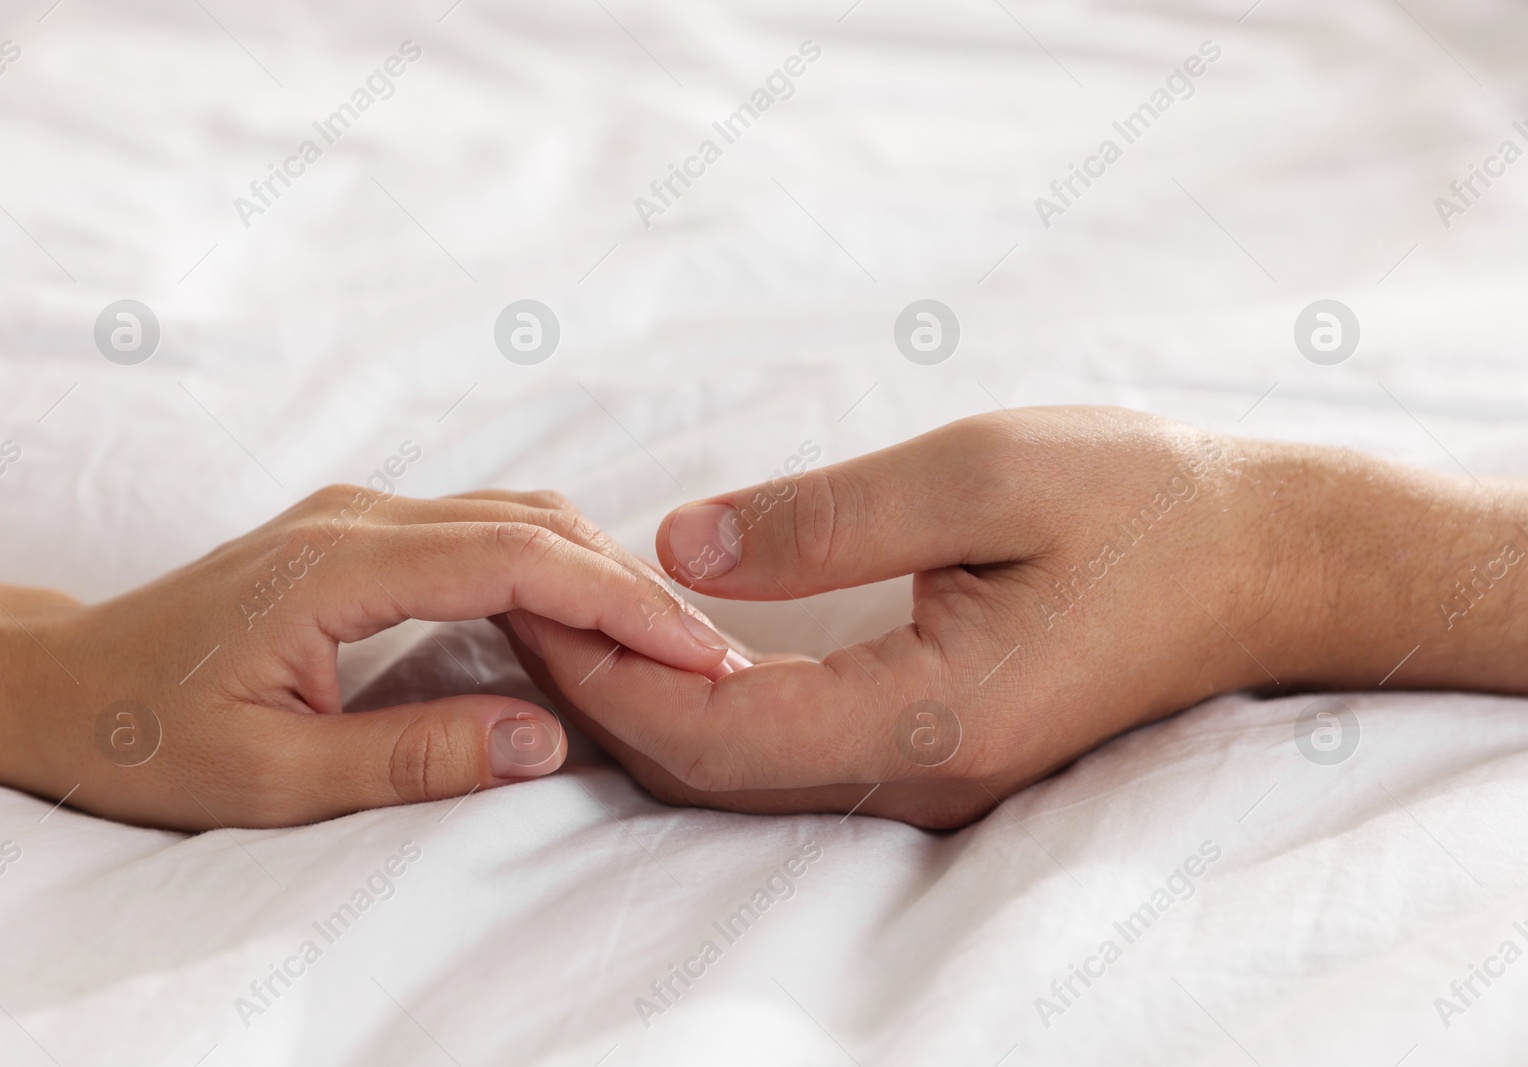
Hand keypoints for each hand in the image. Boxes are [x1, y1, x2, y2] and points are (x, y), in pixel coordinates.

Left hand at [0, 486, 735, 829]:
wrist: (64, 688)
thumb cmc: (147, 739)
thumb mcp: (270, 778)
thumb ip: (410, 756)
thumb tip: (547, 739)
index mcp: (336, 566)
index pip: (518, 560)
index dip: (620, 603)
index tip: (700, 652)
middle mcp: (358, 517)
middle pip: (534, 524)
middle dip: (633, 587)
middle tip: (712, 657)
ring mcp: (361, 514)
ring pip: (518, 516)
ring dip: (601, 572)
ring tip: (669, 642)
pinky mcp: (364, 531)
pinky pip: (487, 528)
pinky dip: (556, 565)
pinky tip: (592, 615)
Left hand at [509, 407, 1527, 827]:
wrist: (1259, 565)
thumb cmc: (1140, 505)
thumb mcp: (982, 474)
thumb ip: (826, 518)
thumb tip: (681, 544)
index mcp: (925, 719)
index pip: (707, 730)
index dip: (600, 668)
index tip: (526, 591)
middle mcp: (913, 777)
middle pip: (702, 770)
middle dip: (593, 690)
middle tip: (511, 600)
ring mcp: (921, 779)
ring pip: (733, 773)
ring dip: (636, 701)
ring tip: (560, 615)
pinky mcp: (927, 753)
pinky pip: (780, 753)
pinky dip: (698, 703)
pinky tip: (663, 641)